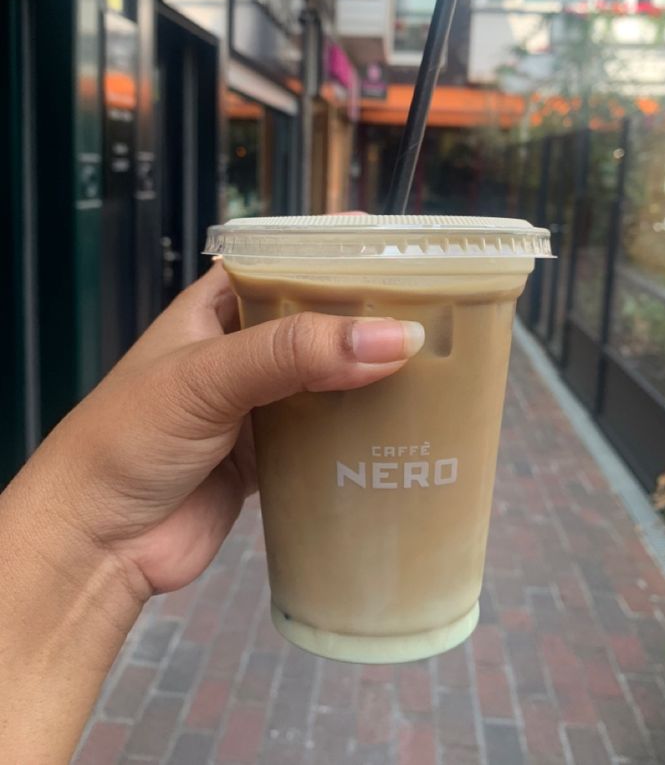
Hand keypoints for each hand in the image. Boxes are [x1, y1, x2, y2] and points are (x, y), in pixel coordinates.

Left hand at [23, 262, 423, 599]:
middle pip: (316, 322)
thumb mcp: (209, 377)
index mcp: (214, 309)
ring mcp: (257, 407)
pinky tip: (406, 428)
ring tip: (438, 364)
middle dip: (367, 318)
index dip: (336, 252)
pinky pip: (327, 434)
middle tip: (439, 311)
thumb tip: (397, 338)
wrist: (96, 544)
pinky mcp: (271, 459)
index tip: (401, 248)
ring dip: (370, 376)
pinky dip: (360, 431)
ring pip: (327, 379)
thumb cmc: (133, 438)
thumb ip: (296, 352)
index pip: (283, 262)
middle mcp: (240, 351)